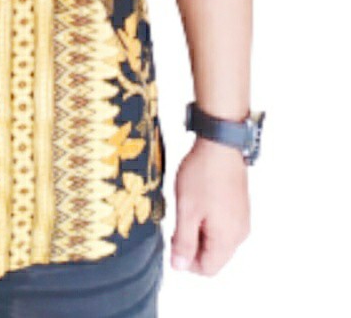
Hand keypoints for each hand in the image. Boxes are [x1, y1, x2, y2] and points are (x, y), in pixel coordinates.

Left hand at [170, 136, 250, 275]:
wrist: (220, 144)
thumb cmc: (203, 175)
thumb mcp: (186, 210)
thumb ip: (184, 241)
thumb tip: (180, 267)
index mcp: (228, 238)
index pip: (208, 269)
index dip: (186, 261)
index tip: (173, 240)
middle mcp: (240, 233)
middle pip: (214, 256)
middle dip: (192, 246)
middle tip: (176, 223)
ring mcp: (241, 219)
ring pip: (217, 240)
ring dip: (198, 232)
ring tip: (186, 209)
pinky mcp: (239, 206)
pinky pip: (222, 225)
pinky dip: (207, 221)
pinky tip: (196, 201)